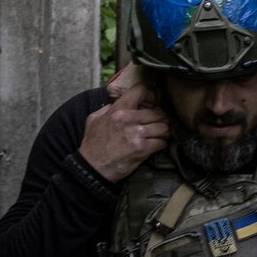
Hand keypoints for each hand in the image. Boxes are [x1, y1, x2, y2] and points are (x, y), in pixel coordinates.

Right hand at [78, 63, 168, 182]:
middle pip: (157, 112)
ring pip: (163, 127)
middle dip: (160, 118)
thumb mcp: (95, 118)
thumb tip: (123, 102)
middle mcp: (128, 120)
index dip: (150, 95)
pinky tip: (156, 144)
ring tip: (160, 134)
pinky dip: (161, 143)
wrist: (93, 166)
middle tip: (158, 122)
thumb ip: (109, 108)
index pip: (140, 91)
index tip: (152, 102)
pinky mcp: (142, 149)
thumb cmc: (93, 143)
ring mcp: (136, 134)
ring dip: (163, 131)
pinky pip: (161, 142)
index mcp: (117, 109)